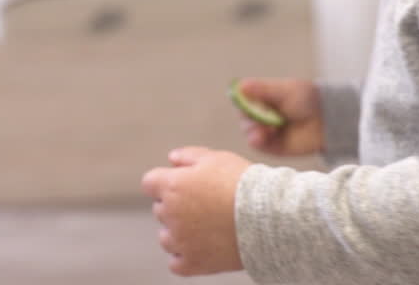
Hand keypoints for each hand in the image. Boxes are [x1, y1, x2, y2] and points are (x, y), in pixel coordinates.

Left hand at [140, 146, 249, 276]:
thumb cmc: (242, 183)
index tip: (184, 184)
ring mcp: (180, 241)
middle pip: (160, 209)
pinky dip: (186, 256)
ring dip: (178, 232)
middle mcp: (170, 214)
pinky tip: (203, 248)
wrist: (268, 216)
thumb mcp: (216, 158)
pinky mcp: (192, 263)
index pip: (150, 183)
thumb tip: (171, 159)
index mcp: (172, 186)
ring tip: (206, 227)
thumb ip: (188, 156)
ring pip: (166, 237)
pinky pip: (176, 263)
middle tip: (205, 204)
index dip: (165, 182)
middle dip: (176, 206)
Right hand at [236, 78, 324, 156]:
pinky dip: (259, 142)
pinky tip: (267, 137)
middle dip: (249, 120)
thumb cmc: (308, 99)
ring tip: (267, 130)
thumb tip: (240, 85)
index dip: (243, 104)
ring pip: (249, 133)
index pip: (244, 101)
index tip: (246, 105)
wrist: (328, 119)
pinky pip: (259, 146)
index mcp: (263, 99)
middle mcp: (262, 115)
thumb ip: (263, 89)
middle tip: (259, 121)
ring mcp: (267, 131)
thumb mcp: (285, 90)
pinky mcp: (273, 147)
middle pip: (245, 119)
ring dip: (254, 131)